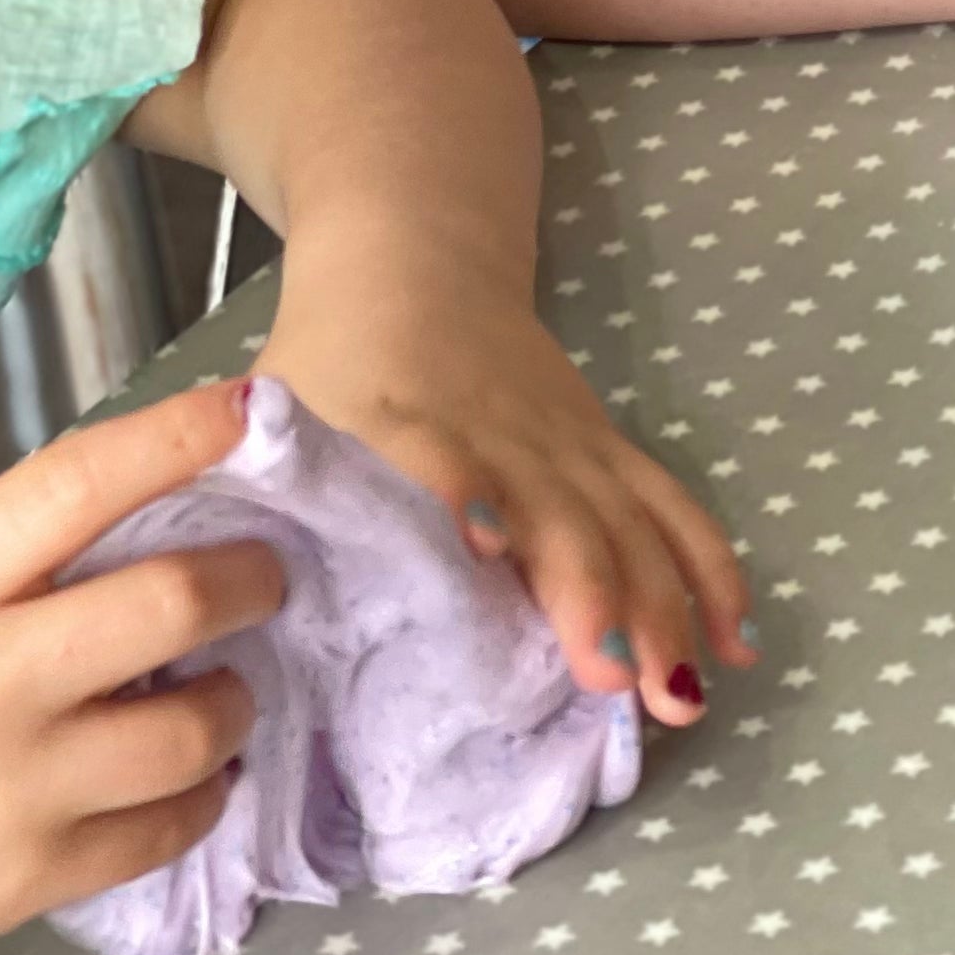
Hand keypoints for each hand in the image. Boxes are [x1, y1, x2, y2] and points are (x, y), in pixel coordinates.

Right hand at [0, 381, 280, 954]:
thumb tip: (131, 515)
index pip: (77, 485)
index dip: (173, 436)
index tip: (244, 409)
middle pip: (170, 604)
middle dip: (248, 578)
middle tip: (266, 575)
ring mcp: (11, 787)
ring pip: (190, 729)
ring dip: (234, 699)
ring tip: (226, 688)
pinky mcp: (27, 880)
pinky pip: (163, 830)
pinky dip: (202, 796)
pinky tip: (196, 775)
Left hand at [260, 268, 753, 726]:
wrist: (415, 261)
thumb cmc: (331, 361)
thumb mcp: (272, 413)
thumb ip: (253, 505)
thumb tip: (222, 617)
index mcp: (409, 428)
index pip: (441, 462)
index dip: (462, 495)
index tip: (484, 549)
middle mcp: (506, 438)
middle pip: (561, 512)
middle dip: (590, 591)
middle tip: (610, 679)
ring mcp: (568, 444)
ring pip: (629, 521)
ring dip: (661, 604)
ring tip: (679, 694)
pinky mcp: (605, 450)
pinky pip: (670, 510)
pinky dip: (707, 572)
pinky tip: (733, 642)